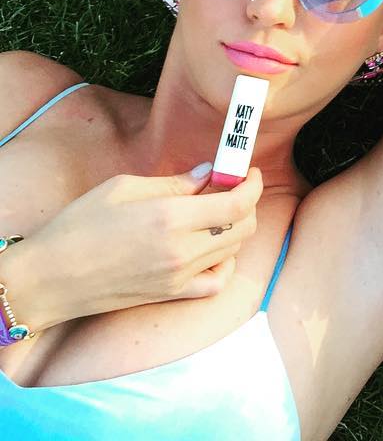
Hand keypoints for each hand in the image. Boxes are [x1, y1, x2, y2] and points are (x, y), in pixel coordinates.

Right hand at [2, 165, 261, 330]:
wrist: (47, 280)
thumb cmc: (78, 226)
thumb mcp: (124, 188)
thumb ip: (174, 182)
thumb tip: (209, 173)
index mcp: (171, 217)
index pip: (238, 202)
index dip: (252, 183)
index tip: (248, 171)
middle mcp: (181, 250)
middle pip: (243, 226)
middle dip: (247, 201)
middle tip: (232, 186)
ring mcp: (178, 277)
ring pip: (234, 250)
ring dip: (236, 227)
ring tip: (216, 210)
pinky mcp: (170, 296)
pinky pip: (216, 282)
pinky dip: (225, 263)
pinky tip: (212, 248)